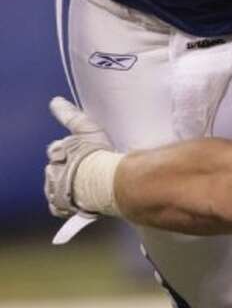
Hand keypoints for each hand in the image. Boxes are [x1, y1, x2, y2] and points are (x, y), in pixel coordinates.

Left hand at [45, 97, 112, 218]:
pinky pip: (58, 206)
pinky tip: (78, 202)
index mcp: (58, 151)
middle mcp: (53, 170)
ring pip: (56, 186)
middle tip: (85, 169)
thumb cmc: (97, 154)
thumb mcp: (86, 128)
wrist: (103, 181)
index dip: (65, 149)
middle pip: (56, 167)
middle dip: (66, 167)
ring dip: (66, 185)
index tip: (74, 151)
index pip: (56, 148)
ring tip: (85, 186)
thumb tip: (54, 101)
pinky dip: (65, 204)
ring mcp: (55, 189)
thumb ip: (69, 114)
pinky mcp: (60, 205)